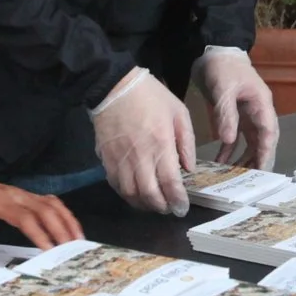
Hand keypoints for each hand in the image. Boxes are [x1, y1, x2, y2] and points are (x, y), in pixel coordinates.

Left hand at [0, 172, 83, 260]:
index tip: (50, 251)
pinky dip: (64, 214)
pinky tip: (71, 228)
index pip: (25, 218)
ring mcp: (23, 193)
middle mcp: (15, 195)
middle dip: (61, 229)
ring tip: (79, 241)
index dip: (39, 234)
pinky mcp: (27, 195)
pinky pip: (50, 201)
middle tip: (73, 250)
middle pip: (45, 209)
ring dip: (68, 221)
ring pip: (52, 203)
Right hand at [92, 69, 195, 215]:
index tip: (182, 208)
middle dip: (161, 207)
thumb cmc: (151, 96)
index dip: (177, 200)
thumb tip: (189, 169)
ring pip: (130, 193)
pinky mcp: (106, 158)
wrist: (115, 86)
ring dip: (143, 204)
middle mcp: (139, 155)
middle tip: (169, 209)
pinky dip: (126, 194)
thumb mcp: (179, 113)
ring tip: (154, 204)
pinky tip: (135, 193)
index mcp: (160, 143)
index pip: (170, 182)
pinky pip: (115, 184)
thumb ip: (187, 142)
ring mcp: (120, 158)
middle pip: (149, 193)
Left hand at [195, 48, 277, 168]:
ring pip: (250, 142)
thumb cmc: (223, 67)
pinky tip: (220, 162)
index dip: (266, 153)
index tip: (261, 170)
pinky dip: (229, 150)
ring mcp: (247, 115)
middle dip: (257, 160)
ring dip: (243, 158)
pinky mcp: (234, 116)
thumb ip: (226, 113)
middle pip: (262, 141)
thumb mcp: (223, 88)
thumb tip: (228, 140)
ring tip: (234, 175)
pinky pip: (235, 137)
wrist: (213, 52)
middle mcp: (258, 112)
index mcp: (261, 104)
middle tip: (249, 180)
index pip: (268, 133)